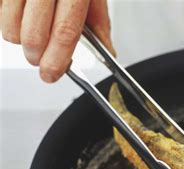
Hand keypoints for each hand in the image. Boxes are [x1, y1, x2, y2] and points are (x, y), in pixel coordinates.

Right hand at [0, 0, 114, 82]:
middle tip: (41, 60)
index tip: (52, 74)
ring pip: (8, 27)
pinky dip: (6, 19)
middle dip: (36, 56)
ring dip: (18, 39)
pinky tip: (19, 12)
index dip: (58, 60)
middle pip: (33, 35)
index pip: (66, 32)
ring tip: (30, 31)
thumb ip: (98, 21)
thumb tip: (107, 51)